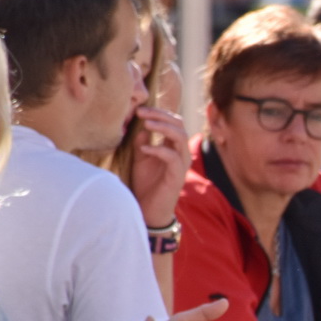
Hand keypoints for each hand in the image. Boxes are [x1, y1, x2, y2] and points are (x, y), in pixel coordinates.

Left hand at [127, 106, 189, 227]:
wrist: (148, 211)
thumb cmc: (146, 185)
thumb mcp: (141, 159)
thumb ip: (142, 142)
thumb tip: (141, 127)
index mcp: (173, 148)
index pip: (173, 122)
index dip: (158, 113)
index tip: (139, 110)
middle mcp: (181, 154)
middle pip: (179, 125)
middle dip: (161, 115)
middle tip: (141, 112)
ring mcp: (181, 165)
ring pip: (181, 138)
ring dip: (163, 128)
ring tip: (146, 124)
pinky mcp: (177, 177)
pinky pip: (173, 158)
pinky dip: (159, 150)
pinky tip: (144, 148)